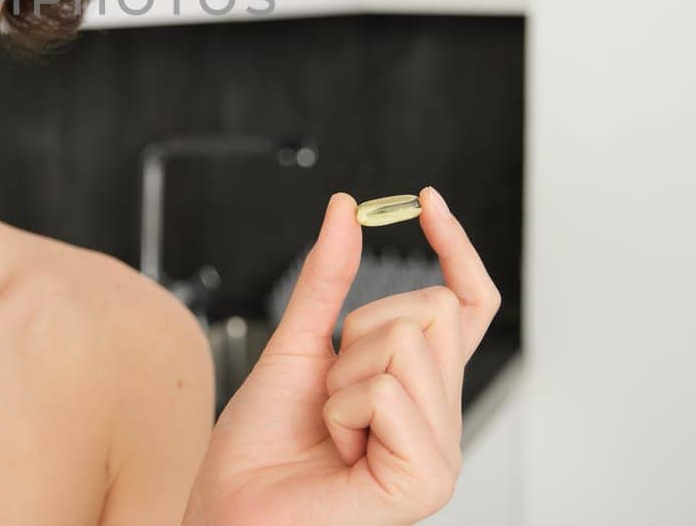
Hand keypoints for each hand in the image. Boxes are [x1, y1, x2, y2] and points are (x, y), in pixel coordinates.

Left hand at [181, 188, 500, 525]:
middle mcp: (440, 416)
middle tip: (331, 392)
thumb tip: (346, 209)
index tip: (427, 200)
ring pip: (409, 342)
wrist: (231, 510)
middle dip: (359, 333)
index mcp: (419, 386)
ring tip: (332, 426)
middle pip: (432, 308)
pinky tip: (339, 449)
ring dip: (344, 376)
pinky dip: (344, 409)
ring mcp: (440, 451)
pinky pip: (390, 391)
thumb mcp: (294, 343)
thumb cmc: (261, 446)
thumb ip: (325, 280)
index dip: (454, 248)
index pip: (464, 304)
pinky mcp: (428, 480)